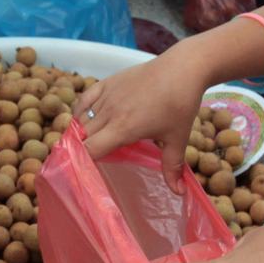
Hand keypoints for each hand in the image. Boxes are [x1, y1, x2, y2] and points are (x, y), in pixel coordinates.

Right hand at [74, 47, 213, 179]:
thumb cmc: (180, 104)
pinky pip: (85, 99)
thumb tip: (178, 194)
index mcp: (124, 128)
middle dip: (82, 150)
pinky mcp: (108, 82)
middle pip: (82, 136)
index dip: (84, 162)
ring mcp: (107, 95)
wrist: (182, 69)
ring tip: (89, 144)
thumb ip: (172, 167)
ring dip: (82, 133)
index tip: (86, 172)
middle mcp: (110, 112)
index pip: (90, 149)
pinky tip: (85, 119)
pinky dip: (81, 111)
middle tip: (88, 162)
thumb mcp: (177, 138)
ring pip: (81, 119)